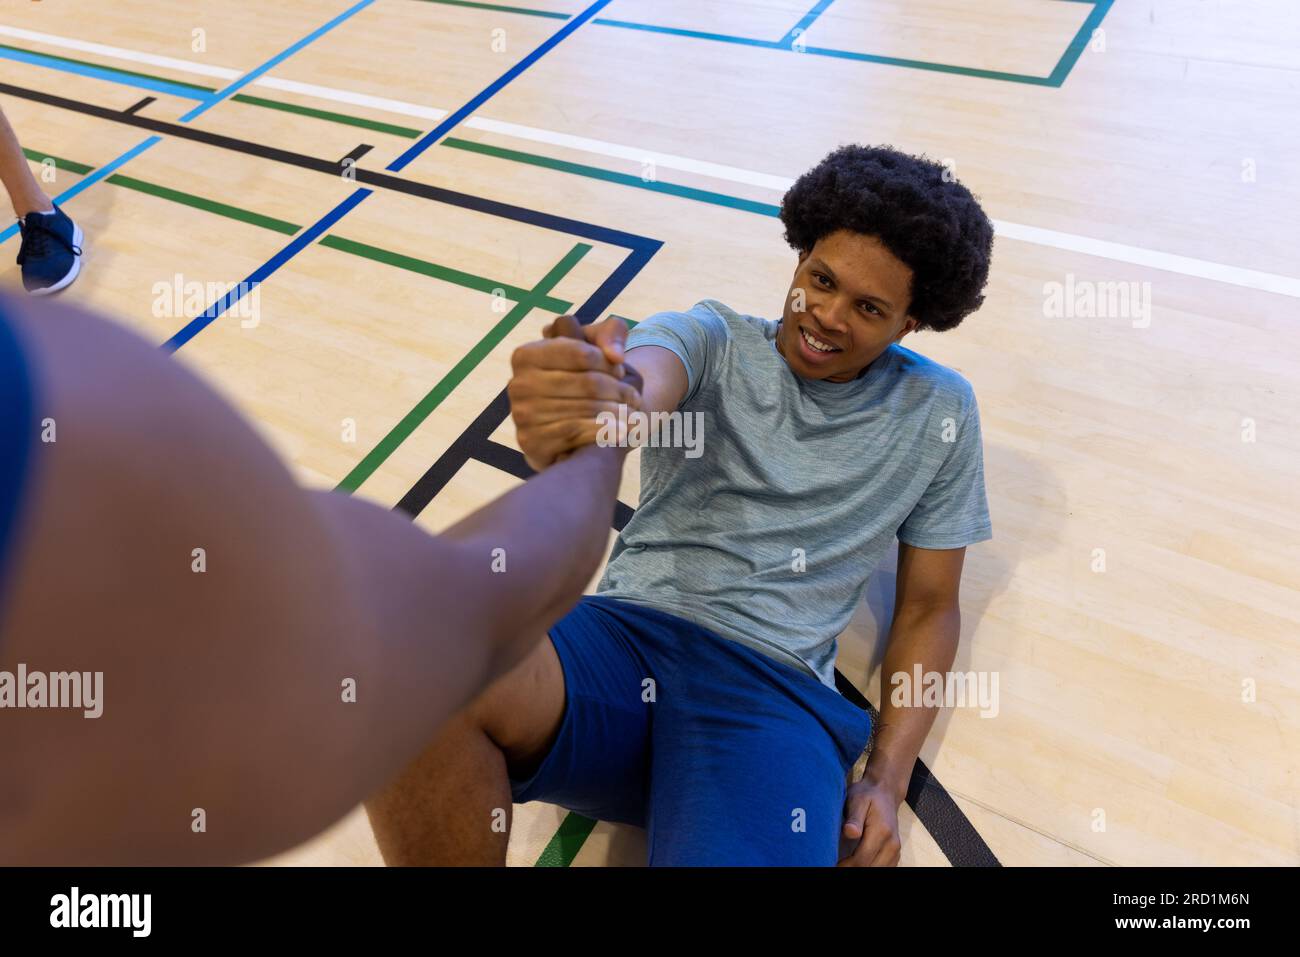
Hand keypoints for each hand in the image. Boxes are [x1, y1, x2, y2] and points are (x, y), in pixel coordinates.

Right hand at [508, 315, 642, 471]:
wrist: (571, 428)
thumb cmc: (585, 379)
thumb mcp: (598, 344)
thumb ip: (612, 332)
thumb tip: (615, 356)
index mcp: (527, 355)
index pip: (582, 352)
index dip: (608, 363)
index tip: (620, 371)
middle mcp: (518, 384)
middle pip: (588, 383)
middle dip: (619, 390)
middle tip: (633, 398)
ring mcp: (522, 415)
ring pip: (586, 408)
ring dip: (619, 412)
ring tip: (633, 413)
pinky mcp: (531, 442)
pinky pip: (576, 432)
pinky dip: (604, 431)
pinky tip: (622, 431)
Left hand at [838, 774, 902, 866]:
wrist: (885, 792)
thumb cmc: (867, 795)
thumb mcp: (857, 800)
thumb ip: (854, 818)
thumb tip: (849, 832)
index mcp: (882, 832)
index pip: (862, 859)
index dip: (845, 865)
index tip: (830, 862)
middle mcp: (892, 844)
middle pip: (869, 868)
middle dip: (850, 868)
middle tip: (834, 863)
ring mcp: (895, 850)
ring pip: (877, 871)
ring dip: (859, 869)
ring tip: (843, 863)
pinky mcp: (894, 854)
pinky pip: (882, 868)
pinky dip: (869, 867)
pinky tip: (855, 863)